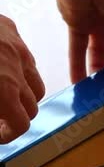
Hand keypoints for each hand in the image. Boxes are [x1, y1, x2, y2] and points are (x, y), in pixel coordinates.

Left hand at [0, 16, 44, 143]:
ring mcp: (17, 49)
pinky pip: (26, 58)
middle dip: (17, 117)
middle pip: (33, 106)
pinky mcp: (12, 31)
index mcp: (3, 90)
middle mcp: (16, 70)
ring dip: (24, 95)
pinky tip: (1, 70)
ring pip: (36, 84)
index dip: (9, 135)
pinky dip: (20, 70)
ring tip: (3, 97)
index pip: (22, 124)